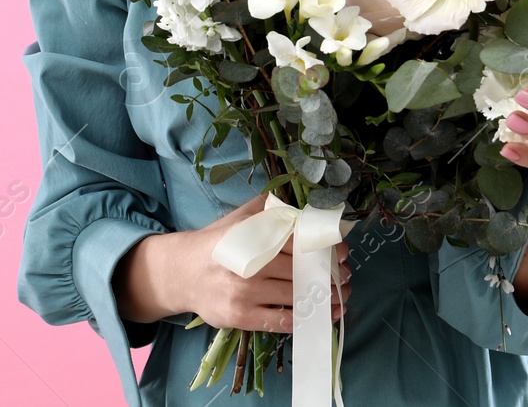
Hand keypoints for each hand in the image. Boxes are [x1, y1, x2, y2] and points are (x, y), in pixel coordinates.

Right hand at [164, 194, 351, 331]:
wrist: (181, 273)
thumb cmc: (217, 244)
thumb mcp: (239, 218)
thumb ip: (269, 210)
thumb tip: (304, 208)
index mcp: (250, 235)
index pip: (297, 241)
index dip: (324, 248)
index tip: (343, 252)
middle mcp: (248, 264)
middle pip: (300, 270)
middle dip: (329, 274)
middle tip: (346, 276)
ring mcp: (244, 292)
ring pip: (295, 295)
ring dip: (324, 298)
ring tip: (341, 297)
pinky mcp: (241, 317)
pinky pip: (280, 319)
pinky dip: (305, 319)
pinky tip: (322, 316)